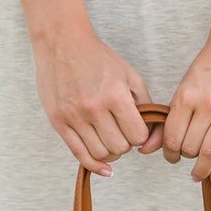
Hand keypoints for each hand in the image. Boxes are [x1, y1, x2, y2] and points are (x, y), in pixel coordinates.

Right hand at [30, 20, 152, 176]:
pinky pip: (79, 154)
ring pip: (100, 154)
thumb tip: (151, 133)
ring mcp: (74, 116)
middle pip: (119, 148)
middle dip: (126, 144)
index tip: (136, 129)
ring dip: (110, 152)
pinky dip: (94, 165)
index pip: (137, 136)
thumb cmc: (98, 58)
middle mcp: (94, 108)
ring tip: (109, 139)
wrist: (62, 44)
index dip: (141, 136)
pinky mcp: (59, 122)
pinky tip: (103, 166)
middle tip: (122, 133)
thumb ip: (144, 103)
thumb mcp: (129, 75)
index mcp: (115, 95)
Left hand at [160, 18, 210, 184]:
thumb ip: (172, 116)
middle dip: (186, 157)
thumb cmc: (210, 66)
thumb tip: (148, 149)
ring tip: (199, 171)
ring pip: (210, 150)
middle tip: (187, 160)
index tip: (172, 157)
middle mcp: (206, 103)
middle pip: (190, 146)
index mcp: (186, 96)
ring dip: (202, 167)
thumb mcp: (185, 86)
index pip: (172, 136)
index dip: (169, 152)